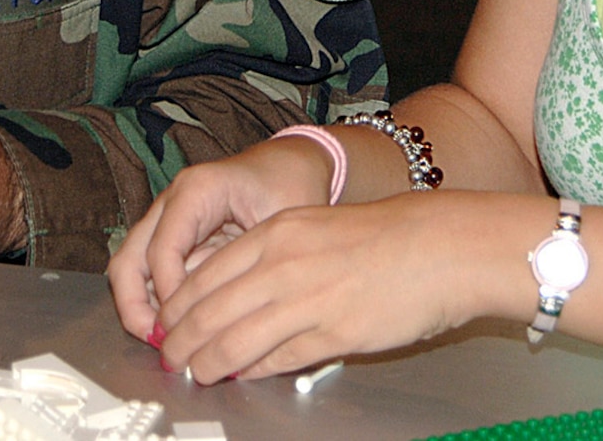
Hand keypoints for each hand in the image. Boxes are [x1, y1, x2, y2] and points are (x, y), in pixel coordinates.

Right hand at [108, 136, 335, 338]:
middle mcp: (172, 202)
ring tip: (166, 342)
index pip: (163, 249)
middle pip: (129, 258)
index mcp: (197, 190)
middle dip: (136, 307)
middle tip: (160, 343)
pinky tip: (178, 328)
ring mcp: (167, 219)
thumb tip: (226, 315)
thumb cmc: (289, 184)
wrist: (291, 164)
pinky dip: (155, 302)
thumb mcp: (281, 220)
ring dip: (140, 308)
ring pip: (130, 268)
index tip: (188, 326)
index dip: (170, 294)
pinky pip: (148, 273)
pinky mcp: (173, 237)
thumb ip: (252, 261)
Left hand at [151, 191, 521, 383]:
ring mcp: (306, 301)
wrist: (438, 247)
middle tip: (170, 358)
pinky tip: (243, 375)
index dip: (177, 307)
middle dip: (182, 341)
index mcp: (275, 233)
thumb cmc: (381, 236)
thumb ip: (272, 255)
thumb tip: (233, 291)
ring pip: (235, 341)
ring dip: (209, 363)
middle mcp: (282, 264)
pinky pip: (278, 359)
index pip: (204, 275)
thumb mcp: (312, 227)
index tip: (165, 323)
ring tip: (197, 373)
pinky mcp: (332, 334)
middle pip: (210, 312)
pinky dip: (254, 371)